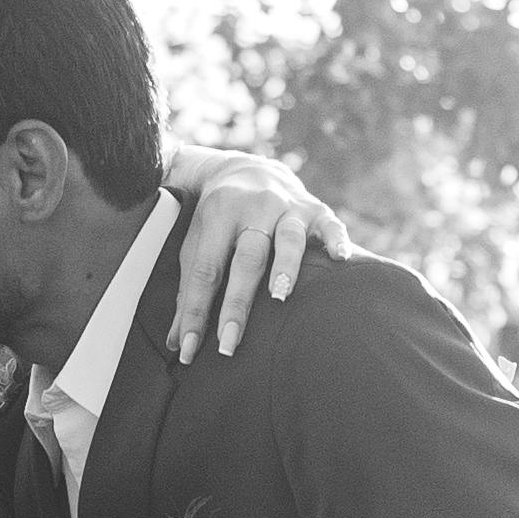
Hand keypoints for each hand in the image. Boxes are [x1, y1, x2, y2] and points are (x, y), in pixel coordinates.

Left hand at [161, 149, 351, 362]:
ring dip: (284, 266)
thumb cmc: (218, 218)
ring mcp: (287, 206)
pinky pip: (329, 224)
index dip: (196, 311)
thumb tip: (178, 344)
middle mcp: (254, 207)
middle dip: (237, 302)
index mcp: (218, 215)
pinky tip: (340, 259)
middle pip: (246, 258)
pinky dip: (337, 240)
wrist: (246, 169)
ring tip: (279, 297)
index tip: (189, 348)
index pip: (206, 270)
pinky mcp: (315, 208)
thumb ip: (189, 292)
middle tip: (229, 342)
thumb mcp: (197, 245)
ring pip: (288, 238)